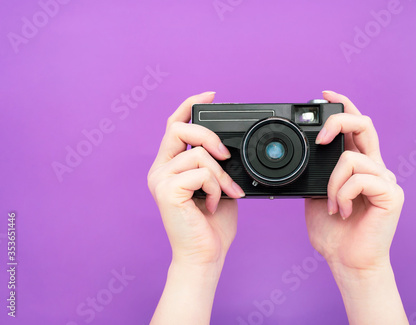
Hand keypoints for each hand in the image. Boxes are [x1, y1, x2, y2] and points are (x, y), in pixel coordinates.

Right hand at [148, 92, 244, 324]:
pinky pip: (200, 173)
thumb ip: (215, 164)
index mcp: (170, 166)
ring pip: (198, 155)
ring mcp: (160, 180)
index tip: (210, 95)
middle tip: (226, 155)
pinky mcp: (167, 191)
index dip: (189, 105)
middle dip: (208, 135)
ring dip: (221, 175)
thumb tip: (227, 146)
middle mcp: (160, 170)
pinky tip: (213, 204)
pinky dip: (216, 188)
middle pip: (179, 129)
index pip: (174, 126)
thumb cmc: (212, 223)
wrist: (206, 254)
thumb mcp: (217, 184)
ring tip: (226, 193)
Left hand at [305, 90, 402, 271]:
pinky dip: (341, 195)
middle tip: (320, 137)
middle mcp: (375, 167)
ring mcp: (385, 179)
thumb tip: (306, 153)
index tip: (325, 94)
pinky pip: (360, 178)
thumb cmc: (333, 231)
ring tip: (330, 205)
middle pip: (365, 125)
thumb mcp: (317, 194)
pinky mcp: (391, 194)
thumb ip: (318, 173)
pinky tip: (340, 212)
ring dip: (332, 183)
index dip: (343, 106)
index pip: (355, 127)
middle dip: (340, 120)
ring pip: (352, 158)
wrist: (347, 261)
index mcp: (358, 165)